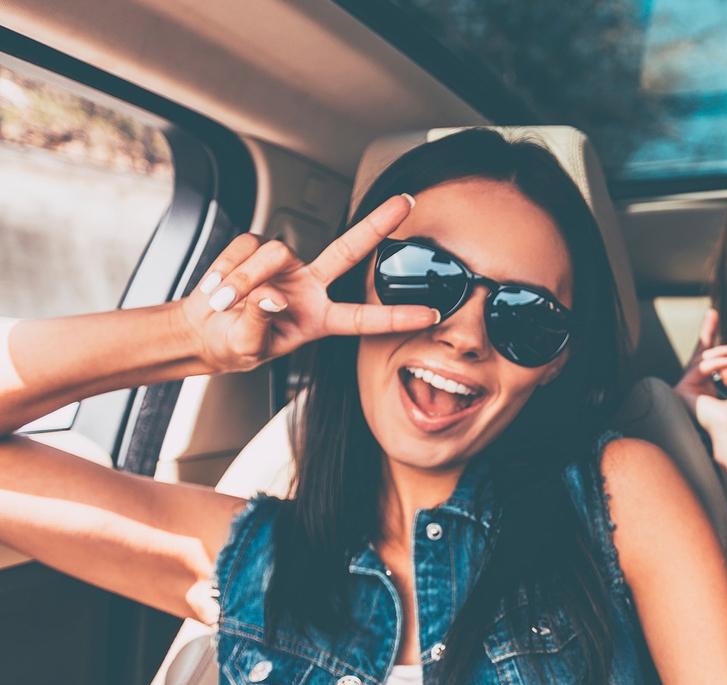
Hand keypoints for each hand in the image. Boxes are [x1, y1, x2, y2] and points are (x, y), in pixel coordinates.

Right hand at [178, 194, 439, 373]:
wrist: (202, 331)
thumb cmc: (232, 345)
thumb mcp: (247, 348)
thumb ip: (259, 324)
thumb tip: (271, 295)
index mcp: (319, 320)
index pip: (364, 318)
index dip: (397, 315)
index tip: (433, 313)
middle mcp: (310, 288)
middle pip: (350, 251)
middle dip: (378, 224)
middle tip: (408, 202)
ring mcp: (286, 266)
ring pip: (275, 253)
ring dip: (243, 277)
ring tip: (222, 301)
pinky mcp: (257, 249)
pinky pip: (245, 247)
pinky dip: (226, 267)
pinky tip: (217, 285)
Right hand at [673, 308, 726, 410]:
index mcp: (708, 391)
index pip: (707, 361)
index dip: (710, 337)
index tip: (713, 316)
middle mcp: (694, 390)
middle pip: (698, 354)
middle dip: (708, 333)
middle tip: (717, 318)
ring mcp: (685, 391)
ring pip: (702, 360)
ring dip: (723, 353)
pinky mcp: (681, 391)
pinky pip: (701, 367)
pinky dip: (719, 362)